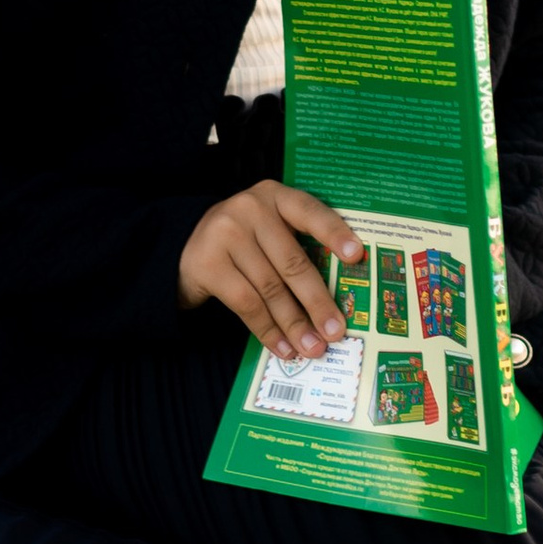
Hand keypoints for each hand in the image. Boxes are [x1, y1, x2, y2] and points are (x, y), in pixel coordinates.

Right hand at [179, 184, 363, 361]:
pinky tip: (282, 347)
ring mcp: (226, 234)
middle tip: (336, 331)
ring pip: (271, 288)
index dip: (334, 233)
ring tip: (312, 348)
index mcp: (275, 196)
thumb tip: (334, 302)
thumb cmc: (244, 242)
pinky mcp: (208, 263)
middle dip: (317, 302)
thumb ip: (298, 247)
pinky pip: (247, 304)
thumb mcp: (270, 230)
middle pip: (292, 261)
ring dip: (295, 324)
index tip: (357, 256)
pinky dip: (268, 330)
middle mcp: (251, 208)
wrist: (185, 247)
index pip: (310, 211)